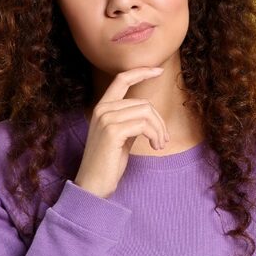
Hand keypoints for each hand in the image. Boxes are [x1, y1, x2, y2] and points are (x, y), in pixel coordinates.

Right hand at [73, 66, 170, 197]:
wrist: (93, 185)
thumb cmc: (108, 163)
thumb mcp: (120, 137)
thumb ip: (130, 120)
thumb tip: (149, 112)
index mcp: (102, 108)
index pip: (121, 79)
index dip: (141, 71)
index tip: (159, 70)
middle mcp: (102, 109)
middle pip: (143, 102)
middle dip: (159, 121)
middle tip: (163, 140)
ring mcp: (106, 119)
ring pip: (146, 112)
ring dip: (159, 129)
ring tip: (159, 144)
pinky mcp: (113, 131)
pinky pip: (144, 124)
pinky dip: (155, 135)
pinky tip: (155, 146)